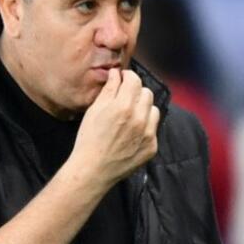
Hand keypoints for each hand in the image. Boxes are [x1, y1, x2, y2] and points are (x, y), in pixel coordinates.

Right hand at [70, 69, 159, 187]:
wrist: (94, 170)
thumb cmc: (89, 139)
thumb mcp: (94, 110)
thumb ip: (109, 90)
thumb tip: (116, 73)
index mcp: (123, 107)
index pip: (135, 80)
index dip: (128, 77)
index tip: (123, 80)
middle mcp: (139, 119)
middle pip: (147, 93)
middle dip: (136, 92)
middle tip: (125, 98)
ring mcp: (148, 134)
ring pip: (153, 109)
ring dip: (144, 108)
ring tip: (130, 115)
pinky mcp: (152, 146)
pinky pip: (154, 128)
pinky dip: (145, 126)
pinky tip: (132, 132)